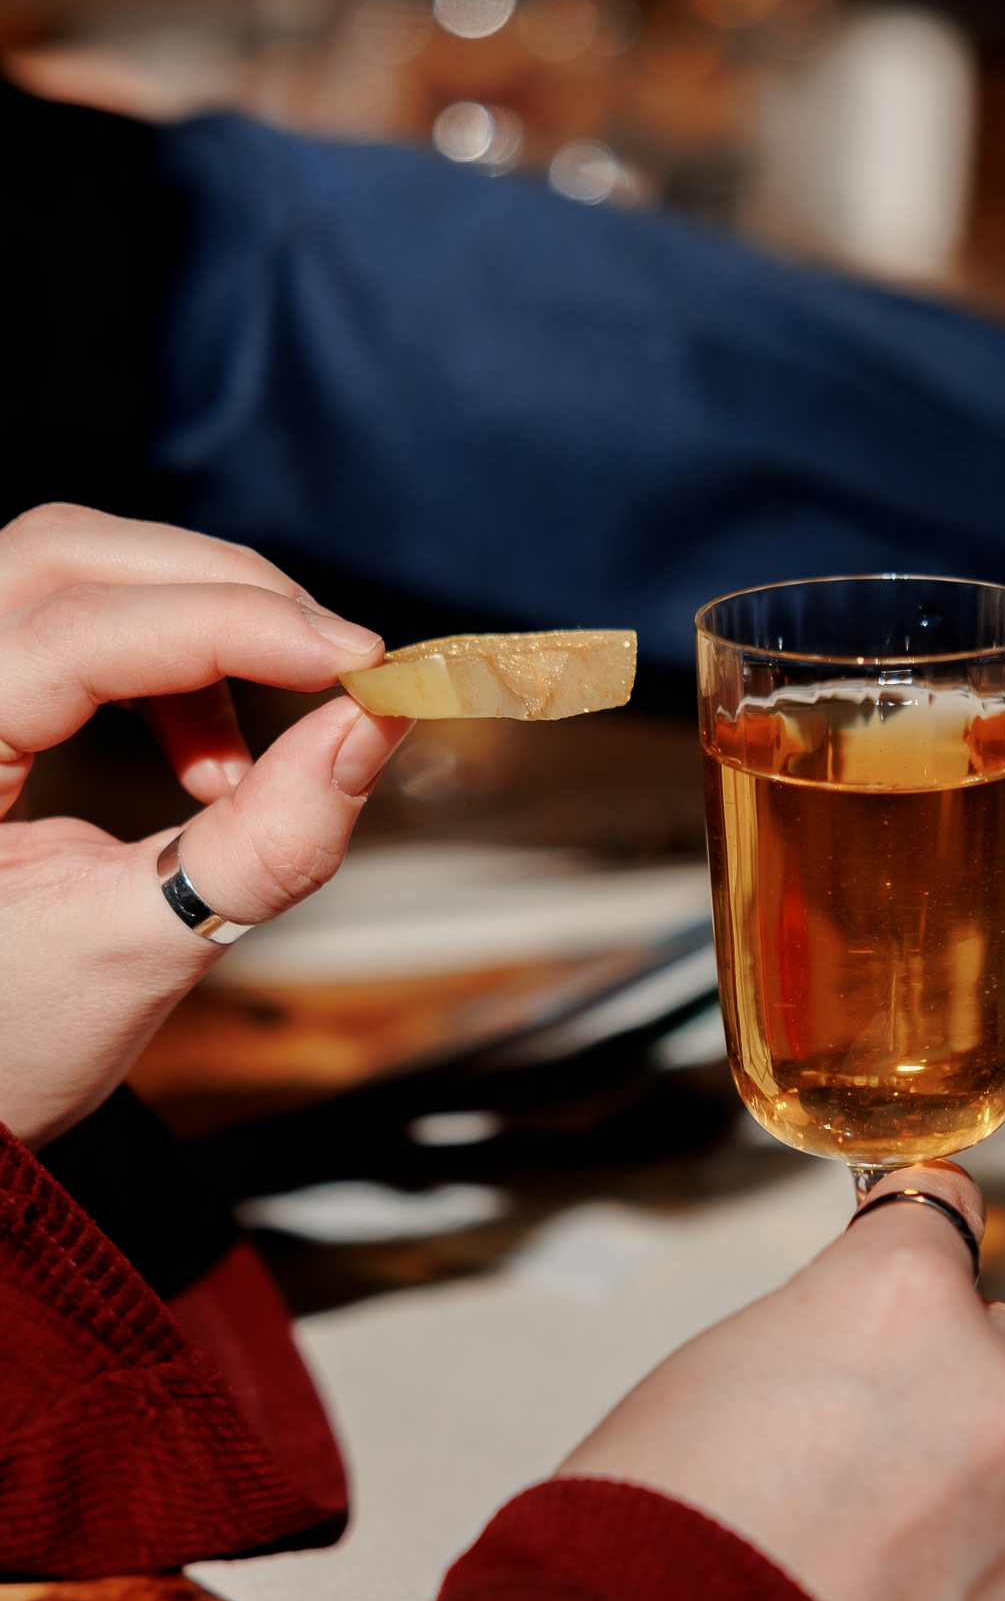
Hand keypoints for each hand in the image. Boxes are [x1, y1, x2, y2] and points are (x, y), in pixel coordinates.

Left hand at [0, 504, 408, 1145]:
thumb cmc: (2, 1044)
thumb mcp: (140, 950)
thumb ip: (263, 843)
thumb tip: (373, 731)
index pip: (82, 629)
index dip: (235, 627)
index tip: (362, 663)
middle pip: (71, 557)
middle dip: (222, 595)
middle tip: (339, 670)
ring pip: (70, 570)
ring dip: (193, 627)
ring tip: (247, 760)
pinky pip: (63, 619)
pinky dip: (161, 663)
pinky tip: (207, 759)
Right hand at [559, 1166, 1004, 1600]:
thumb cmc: (653, 1535)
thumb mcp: (710, 1371)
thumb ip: (821, 1334)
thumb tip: (857, 1346)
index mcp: (907, 1300)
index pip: (941, 1216)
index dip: (909, 1261)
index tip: (911, 1271)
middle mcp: (1002, 1390)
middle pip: (997, 1356)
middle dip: (942, 1396)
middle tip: (847, 1462)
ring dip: (964, 1508)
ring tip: (854, 1568)